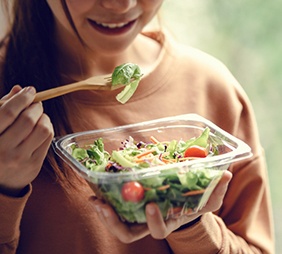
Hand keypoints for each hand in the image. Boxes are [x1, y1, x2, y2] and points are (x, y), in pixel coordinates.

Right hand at [0, 85, 53, 195]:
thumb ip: (3, 108)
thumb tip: (19, 89)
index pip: (8, 112)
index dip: (22, 98)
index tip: (30, 90)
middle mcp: (3, 150)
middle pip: (28, 120)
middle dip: (35, 107)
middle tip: (36, 104)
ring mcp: (20, 159)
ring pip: (43, 129)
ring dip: (44, 117)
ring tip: (39, 116)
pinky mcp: (34, 165)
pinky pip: (49, 139)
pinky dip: (48, 128)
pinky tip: (42, 127)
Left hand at [91, 170, 231, 242]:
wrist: (181, 202)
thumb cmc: (194, 202)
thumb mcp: (208, 198)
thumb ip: (217, 189)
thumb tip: (226, 174)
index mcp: (168, 222)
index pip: (158, 230)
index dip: (154, 221)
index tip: (150, 205)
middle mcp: (149, 222)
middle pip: (128, 233)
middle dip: (115, 223)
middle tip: (103, 206)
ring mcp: (138, 216)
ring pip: (118, 223)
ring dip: (104, 212)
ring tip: (95, 198)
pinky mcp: (131, 205)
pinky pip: (115, 206)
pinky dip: (105, 198)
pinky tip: (98, 185)